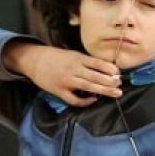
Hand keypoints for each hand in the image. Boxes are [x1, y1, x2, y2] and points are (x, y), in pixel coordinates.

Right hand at [3, 42, 121, 106]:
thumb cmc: (56, 57)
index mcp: (78, 58)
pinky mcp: (59, 91)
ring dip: (104, 91)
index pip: (98, 63)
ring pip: (88, 87)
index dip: (110, 68)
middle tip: (120, 84)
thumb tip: (107, 68)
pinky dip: (85, 101)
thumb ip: (87, 61)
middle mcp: (73, 69)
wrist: (34, 60)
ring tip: (116, 93)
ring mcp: (66, 81)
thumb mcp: (73, 54)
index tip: (119, 73)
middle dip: (111, 81)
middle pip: (96, 76)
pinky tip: (94, 99)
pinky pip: (74, 100)